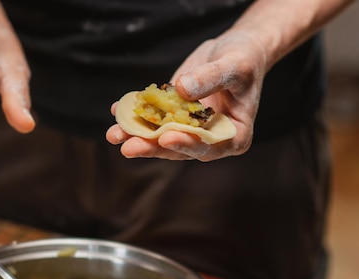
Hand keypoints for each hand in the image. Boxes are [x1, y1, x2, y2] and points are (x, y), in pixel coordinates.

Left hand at [106, 33, 266, 161]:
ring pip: (161, 138)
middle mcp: (210, 139)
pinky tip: (117, 110)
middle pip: (179, 148)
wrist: (235, 50)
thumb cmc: (244, 58)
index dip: (187, 144)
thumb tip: (182, 89)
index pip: (209, 146)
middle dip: (153, 147)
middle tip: (129, 147)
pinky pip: (153, 119)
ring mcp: (189, 129)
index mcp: (234, 135)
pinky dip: (135, 116)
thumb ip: (211, 78)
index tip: (166, 138)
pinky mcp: (174, 115)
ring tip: (114, 134)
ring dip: (137, 137)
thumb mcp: (235, 65)